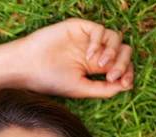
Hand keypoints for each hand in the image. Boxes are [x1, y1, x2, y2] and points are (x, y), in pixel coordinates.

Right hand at [9, 18, 134, 97]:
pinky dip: (99, 42)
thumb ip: (103, 89)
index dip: (128, 73)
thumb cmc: (49, 80)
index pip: (121, 66)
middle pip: (122, 51)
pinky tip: (88, 55)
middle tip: (113, 75)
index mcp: (94, 67)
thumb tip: (127, 87)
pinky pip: (100, 30)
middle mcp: (94, 52)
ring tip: (101, 64)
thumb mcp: (80, 89)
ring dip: (113, 53)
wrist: (27, 66)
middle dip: (123, 64)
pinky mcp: (79, 28)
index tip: (125, 84)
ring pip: (115, 39)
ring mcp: (87, 39)